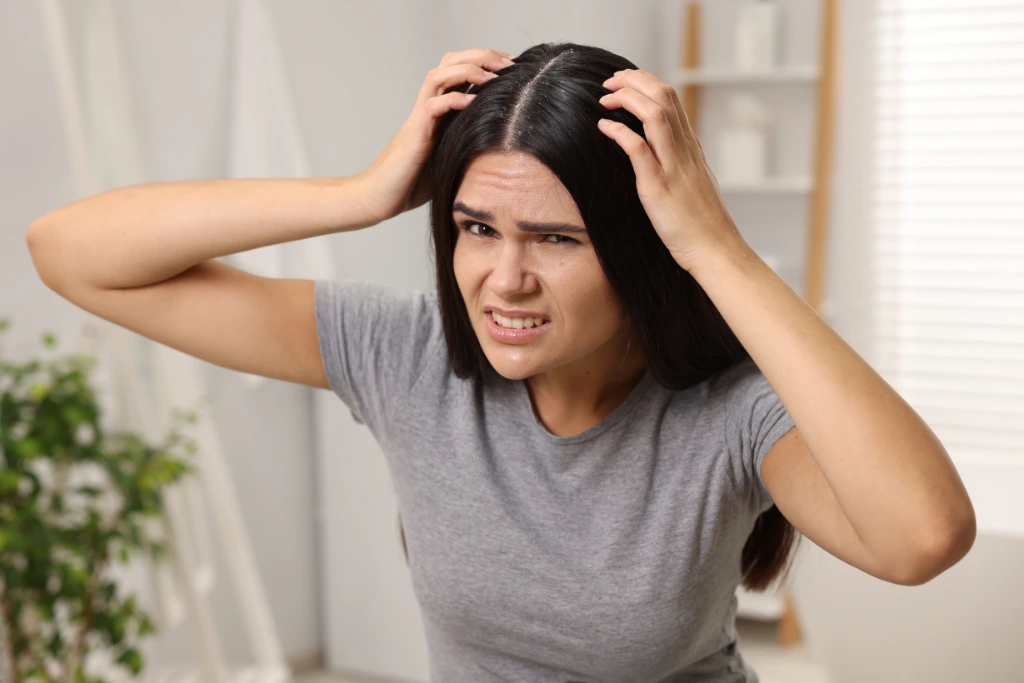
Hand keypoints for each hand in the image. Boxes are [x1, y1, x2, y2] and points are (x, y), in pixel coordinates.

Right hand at [359, 48, 515, 222]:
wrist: (380, 198)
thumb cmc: (413, 184)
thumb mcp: (452, 160)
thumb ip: (470, 147)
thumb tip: (505, 152)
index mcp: (441, 111)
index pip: (461, 70)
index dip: (486, 62)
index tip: (513, 67)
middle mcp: (430, 107)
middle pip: (451, 61)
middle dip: (482, 56)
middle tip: (509, 63)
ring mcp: (421, 117)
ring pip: (440, 74)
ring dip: (469, 68)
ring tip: (494, 76)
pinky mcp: (416, 132)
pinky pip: (434, 104)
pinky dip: (455, 98)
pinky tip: (473, 102)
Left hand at [596, 68, 745, 272]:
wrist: (715, 249)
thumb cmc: (702, 223)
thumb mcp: (695, 183)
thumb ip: (681, 163)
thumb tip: (662, 151)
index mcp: (691, 147)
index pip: (671, 98)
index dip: (645, 83)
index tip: (624, 84)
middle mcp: (684, 149)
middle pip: (663, 95)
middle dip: (633, 80)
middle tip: (610, 82)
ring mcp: (673, 165)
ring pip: (654, 114)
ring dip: (626, 98)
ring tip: (606, 97)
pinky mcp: (658, 186)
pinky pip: (638, 148)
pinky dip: (619, 131)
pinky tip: (604, 126)